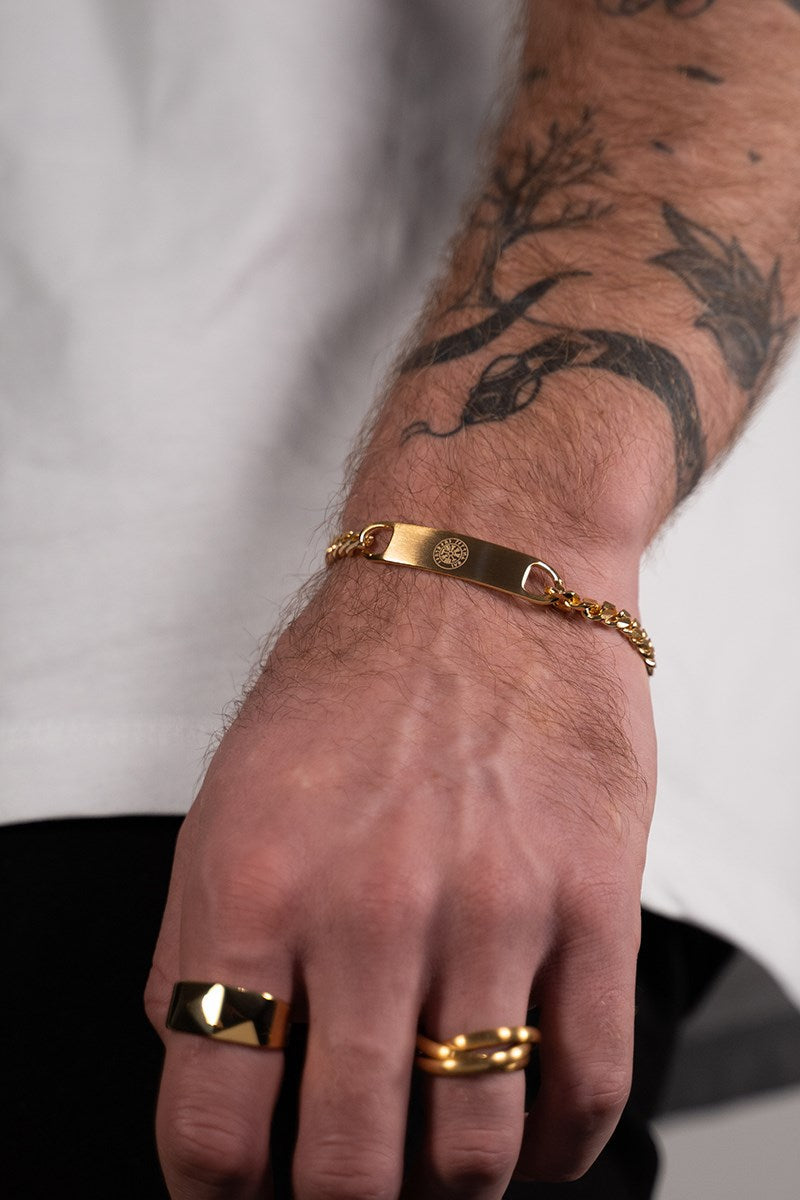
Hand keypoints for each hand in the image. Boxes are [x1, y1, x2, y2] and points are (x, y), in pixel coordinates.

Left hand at [145, 556, 655, 1197]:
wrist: (481, 576)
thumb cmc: (353, 682)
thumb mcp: (227, 798)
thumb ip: (200, 943)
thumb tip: (200, 1065)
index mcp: (257, 886)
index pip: (214, 1123)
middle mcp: (371, 908)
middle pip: (347, 1169)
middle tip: (344, 1187)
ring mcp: (493, 909)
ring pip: (472, 1151)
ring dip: (445, 1188)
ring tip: (433, 1159)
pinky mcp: (594, 898)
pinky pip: (587, 1084)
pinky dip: (554, 1148)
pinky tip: (529, 1135)